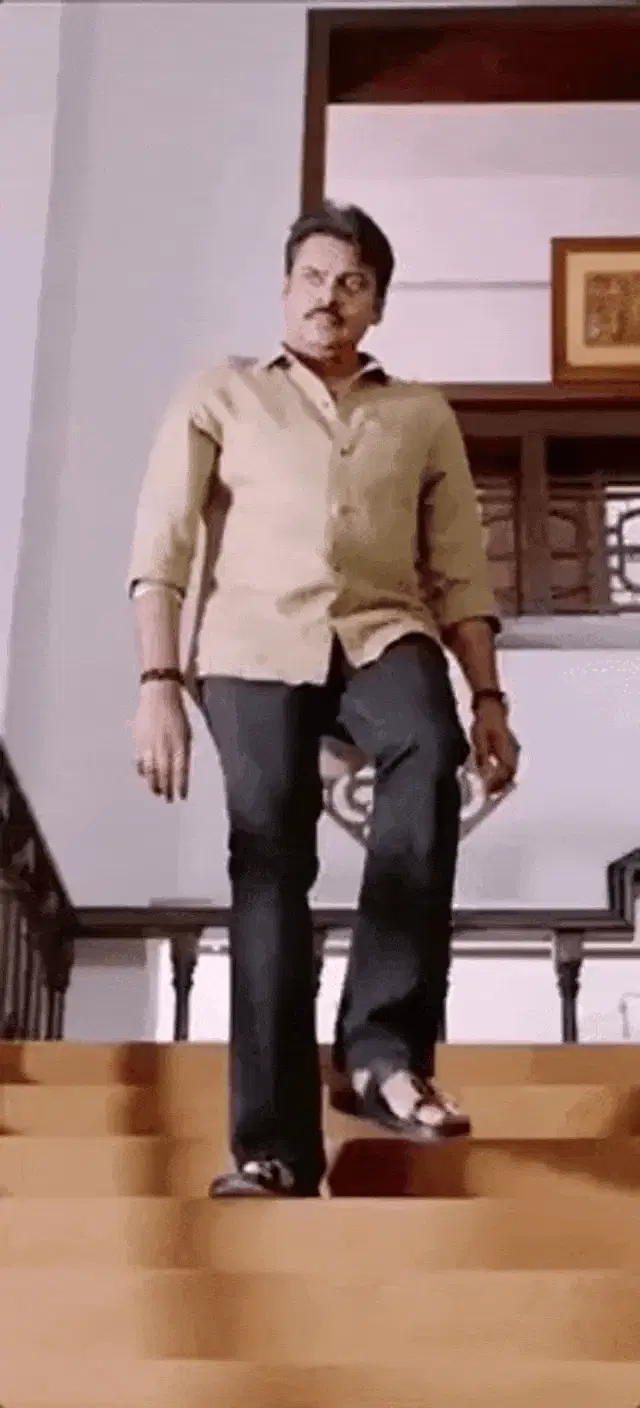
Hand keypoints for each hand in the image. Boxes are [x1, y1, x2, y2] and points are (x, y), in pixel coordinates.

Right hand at [133, 681, 190, 801]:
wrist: (159, 695)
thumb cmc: (176, 714)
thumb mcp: (186, 733)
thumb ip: (183, 751)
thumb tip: (180, 770)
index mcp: (179, 743)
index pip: (180, 771)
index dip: (181, 786)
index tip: (181, 797)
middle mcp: (165, 745)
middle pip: (165, 773)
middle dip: (166, 788)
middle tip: (167, 798)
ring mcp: (150, 744)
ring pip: (150, 770)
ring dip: (153, 783)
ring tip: (156, 791)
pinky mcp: (139, 741)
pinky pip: (140, 760)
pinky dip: (142, 771)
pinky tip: (145, 776)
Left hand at [471, 700, 519, 794]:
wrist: (491, 708)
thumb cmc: (485, 722)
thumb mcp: (479, 740)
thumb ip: (482, 758)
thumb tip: (484, 774)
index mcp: (506, 750)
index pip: (504, 773)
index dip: (496, 785)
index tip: (486, 793)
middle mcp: (512, 752)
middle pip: (509, 775)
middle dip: (500, 787)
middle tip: (489, 797)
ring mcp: (513, 751)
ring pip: (510, 772)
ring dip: (502, 782)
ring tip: (492, 791)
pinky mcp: (510, 750)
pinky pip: (509, 766)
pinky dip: (503, 775)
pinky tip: (494, 778)